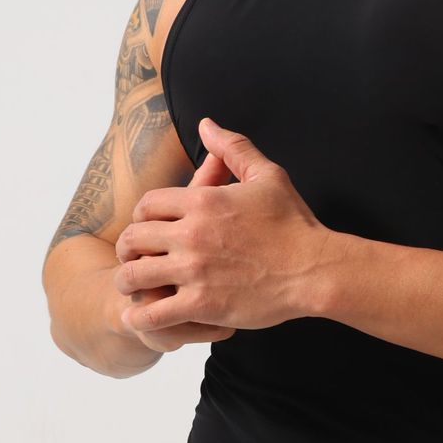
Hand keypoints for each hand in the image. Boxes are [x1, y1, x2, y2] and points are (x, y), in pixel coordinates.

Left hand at [114, 117, 335, 339]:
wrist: (315, 270)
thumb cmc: (294, 224)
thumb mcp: (267, 175)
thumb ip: (233, 148)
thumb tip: (206, 125)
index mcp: (203, 201)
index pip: (147, 205)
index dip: (140, 216)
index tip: (145, 227)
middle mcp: (192, 234)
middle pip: (134, 238)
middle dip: (127, 247)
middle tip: (130, 257)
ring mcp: (195, 271)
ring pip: (135, 275)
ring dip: (126, 281)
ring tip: (128, 287)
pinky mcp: (203, 305)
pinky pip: (155, 314)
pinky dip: (139, 317)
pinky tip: (136, 317)